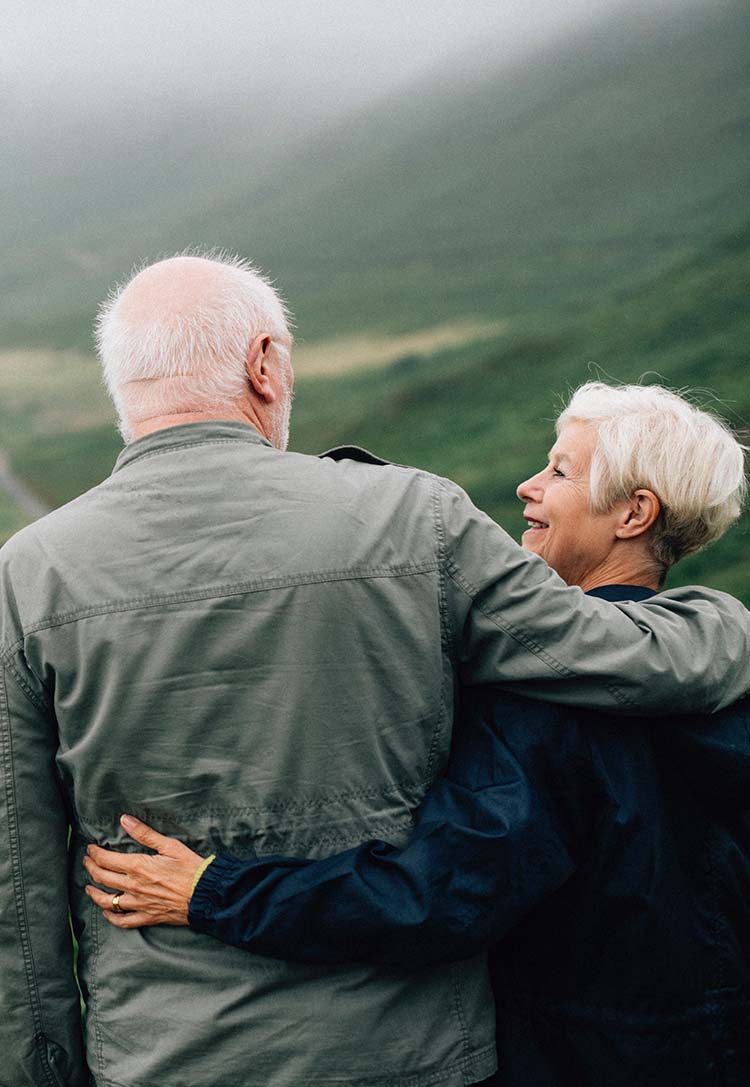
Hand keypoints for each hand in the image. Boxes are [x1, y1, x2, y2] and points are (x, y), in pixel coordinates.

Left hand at [83, 815, 206, 928]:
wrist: (206, 894)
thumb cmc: (191, 867)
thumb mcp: (169, 845)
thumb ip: (145, 833)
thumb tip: (124, 820)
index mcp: (138, 867)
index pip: (106, 859)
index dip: (95, 853)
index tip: (91, 848)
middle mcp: (133, 887)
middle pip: (102, 878)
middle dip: (91, 867)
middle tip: (87, 861)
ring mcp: (138, 904)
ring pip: (107, 901)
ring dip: (94, 893)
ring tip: (88, 887)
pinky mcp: (146, 917)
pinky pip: (122, 921)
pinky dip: (111, 917)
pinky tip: (106, 912)